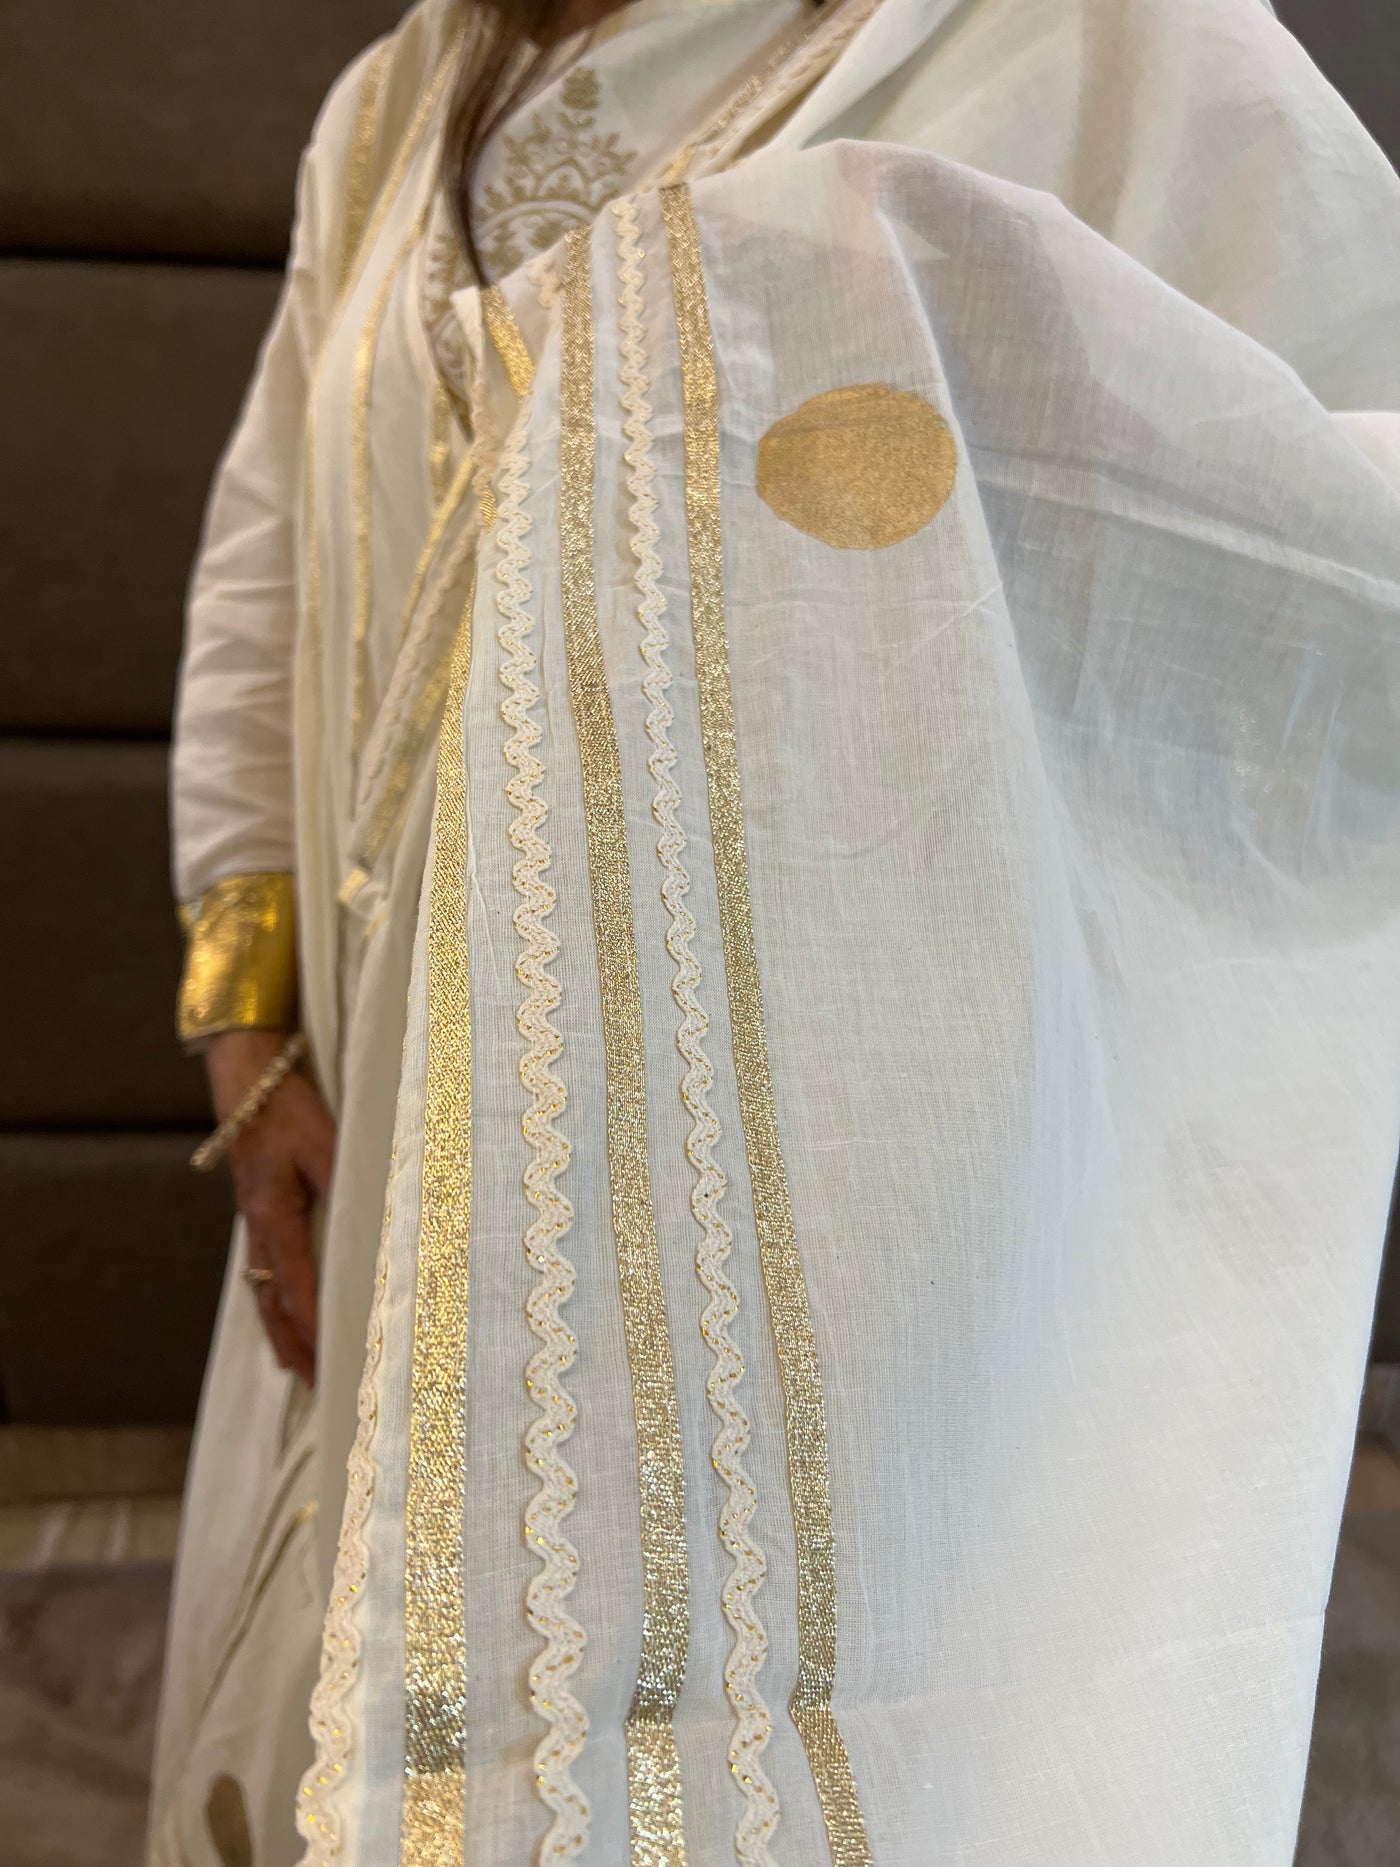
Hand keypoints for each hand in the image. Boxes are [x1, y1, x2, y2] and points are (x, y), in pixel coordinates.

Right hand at [205, 1030, 335, 1385]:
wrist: (245, 1077)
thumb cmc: (286, 1106)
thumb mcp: (324, 1138)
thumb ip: (347, 1179)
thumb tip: (375, 1219)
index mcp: (274, 1216)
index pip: (298, 1288)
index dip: (316, 1329)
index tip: (335, 1361)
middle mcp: (259, 1228)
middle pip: (274, 1303)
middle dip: (296, 1346)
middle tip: (319, 1386)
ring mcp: (255, 1223)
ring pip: (264, 1291)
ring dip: (283, 1331)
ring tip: (300, 1368)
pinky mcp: (258, 1211)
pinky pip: (264, 1271)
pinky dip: (275, 1302)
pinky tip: (286, 1311)